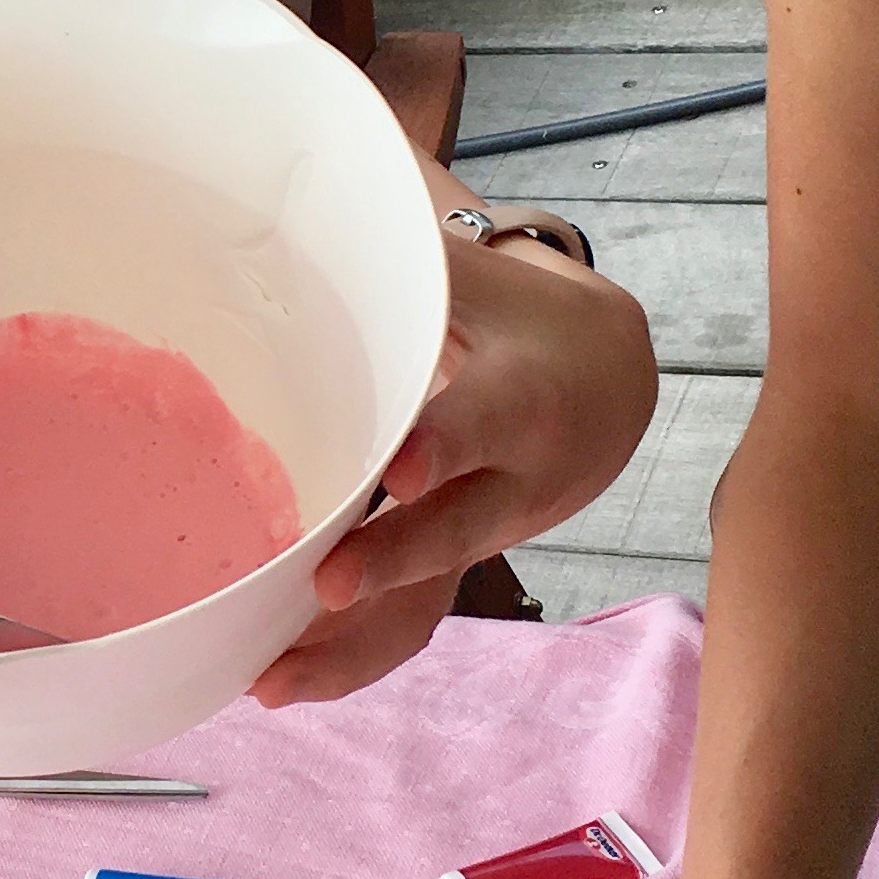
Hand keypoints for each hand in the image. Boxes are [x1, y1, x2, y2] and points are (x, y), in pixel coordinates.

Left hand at [250, 229, 655, 704]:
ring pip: (431, 600)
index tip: (400, 468)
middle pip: (458, 530)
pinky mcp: (461, 568)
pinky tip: (278, 681)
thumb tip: (303, 197)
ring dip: (353, 647)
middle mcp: (513, 480)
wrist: (612, 383)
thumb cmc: (518, 318)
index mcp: (519, 398)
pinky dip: (352, 659)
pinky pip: (415, 625)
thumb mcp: (477, 278)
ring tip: (267, 680)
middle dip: (396, 560)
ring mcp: (488, 536)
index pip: (482, 422)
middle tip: (327, 586)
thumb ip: (400, 254)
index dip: (445, 445)